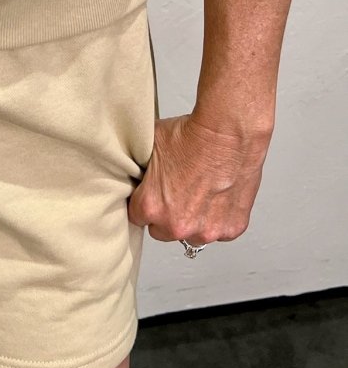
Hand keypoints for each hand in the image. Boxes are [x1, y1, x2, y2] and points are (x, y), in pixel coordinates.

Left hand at [127, 112, 270, 245]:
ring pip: (192, 235)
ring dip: (193, 221)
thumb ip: (140, 168)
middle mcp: (178, 224)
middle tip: (176, 192)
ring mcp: (206, 230)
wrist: (227, 132)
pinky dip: (219, 217)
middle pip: (162, 230)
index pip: (137, 216)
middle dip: (166, 216)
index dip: (143, 203)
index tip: (151, 195)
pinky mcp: (231, 228)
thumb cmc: (191, 135)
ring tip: (199, 192)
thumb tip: (135, 169)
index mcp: (152, 206)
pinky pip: (220, 231)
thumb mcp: (150, 145)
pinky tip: (218, 194)